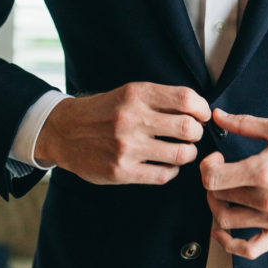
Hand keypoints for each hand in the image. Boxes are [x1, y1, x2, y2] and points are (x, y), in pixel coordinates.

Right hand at [34, 82, 210, 184]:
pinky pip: (163, 175)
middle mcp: (131, 119)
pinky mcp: (120, 171)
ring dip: (188, 154)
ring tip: (182, 151)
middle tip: (192, 135)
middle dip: (197, 133)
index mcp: (136, 94)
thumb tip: (200, 111)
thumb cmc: (105, 111)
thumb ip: (161, 99)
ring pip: (180, 155)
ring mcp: (126, 147)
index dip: (202, 109)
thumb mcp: (129, 93)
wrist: (64, 132)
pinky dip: (172, 171)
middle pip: (187, 128)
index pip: (186, 99)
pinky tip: (166, 164)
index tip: (202, 116)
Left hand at [200, 109, 267, 259]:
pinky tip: (221, 231)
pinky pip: (249, 250)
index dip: (206, 166)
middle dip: (211, 182)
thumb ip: (243, 123)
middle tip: (220, 170)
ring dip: (216, 207)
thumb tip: (217, 115)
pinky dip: (229, 244)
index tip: (215, 158)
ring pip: (226, 221)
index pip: (213, 178)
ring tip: (223, 193)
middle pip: (218, 197)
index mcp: (263, 171)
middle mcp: (267, 199)